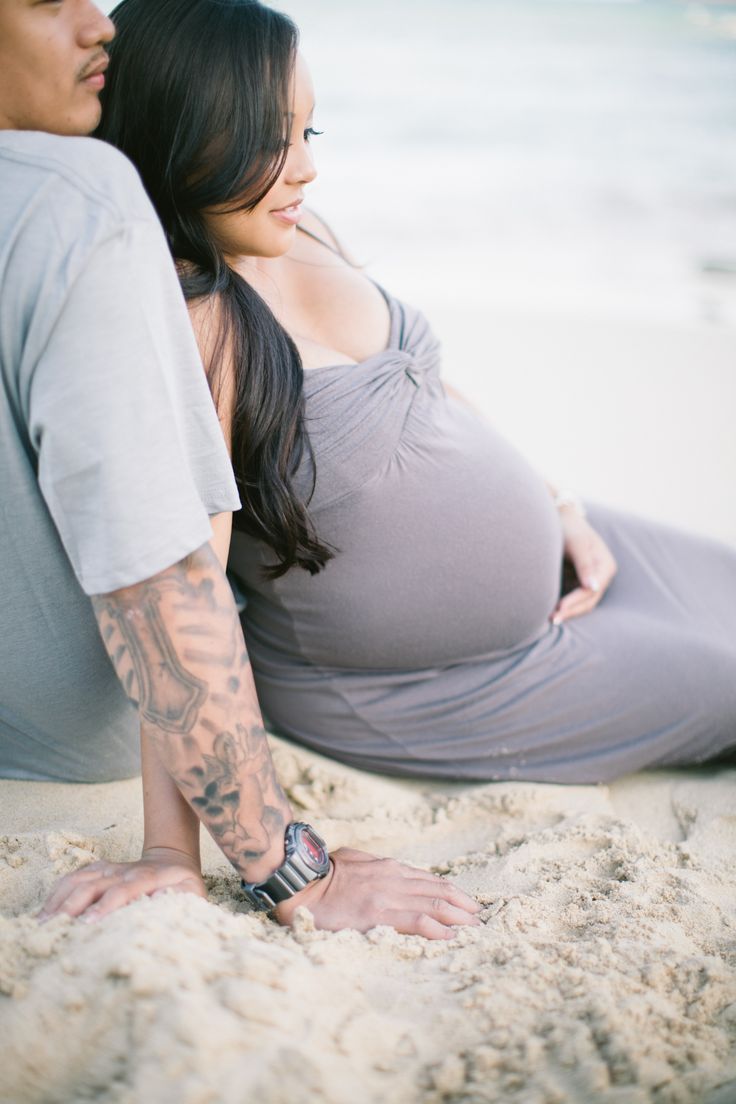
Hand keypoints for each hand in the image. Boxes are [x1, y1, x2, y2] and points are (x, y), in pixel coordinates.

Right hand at [37, 846, 205, 923]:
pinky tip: (45, 911)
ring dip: (59, 900)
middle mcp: (124, 871)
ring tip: (42, 925)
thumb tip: (165, 914)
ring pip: (79, 879)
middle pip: (93, 884)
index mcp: (147, 878)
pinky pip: (73, 877)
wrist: (173, 859)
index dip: (106, 906)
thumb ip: (182, 903)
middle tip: (53, 930)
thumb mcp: (191, 895)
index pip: (123, 890)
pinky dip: (57, 892)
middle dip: (72, 906)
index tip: (89, 924)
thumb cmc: (182, 886)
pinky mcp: (99, 869)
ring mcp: (109, 868)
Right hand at [273, 847, 481, 940]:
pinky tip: (451, 936)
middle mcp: (393, 879)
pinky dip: (438, 928)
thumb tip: (381, 868)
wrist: (301, 883)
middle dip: (463, 905)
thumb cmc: (322, 873)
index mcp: (387, 868)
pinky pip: (416, 920)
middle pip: (438, 891)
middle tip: (481, 917)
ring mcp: (387, 896)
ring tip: (475, 927)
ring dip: (459, 916)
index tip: (467, 902)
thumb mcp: (352, 859)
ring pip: (434, 904)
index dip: (451, 891)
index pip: (428, 880)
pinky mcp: (379, 914)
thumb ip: (372, 864)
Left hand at [550, 509, 616, 624]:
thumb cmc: (569, 527)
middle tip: (552, 619)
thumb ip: (585, 564)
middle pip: (588, 601)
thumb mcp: (576, 542)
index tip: (559, 608)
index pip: (591, 590)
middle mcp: (602, 576)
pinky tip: (552, 612)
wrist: (562, 518)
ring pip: (583, 604)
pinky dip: (566, 607)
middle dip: (571, 611)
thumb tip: (595, 588)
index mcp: (605, 566)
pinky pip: (575, 600)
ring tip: (550, 619)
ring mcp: (592, 581)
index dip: (575, 601)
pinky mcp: (580, 583)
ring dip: (568, 612)